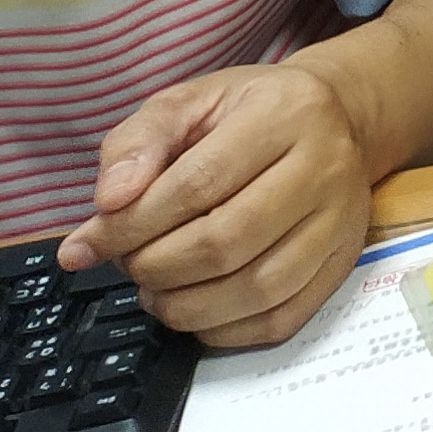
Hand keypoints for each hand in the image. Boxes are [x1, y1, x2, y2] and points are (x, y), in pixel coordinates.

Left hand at [61, 57, 379, 348]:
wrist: (334, 119)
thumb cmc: (248, 112)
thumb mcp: (188, 102)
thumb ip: (137, 143)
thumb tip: (107, 205)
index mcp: (287, 112)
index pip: (198, 184)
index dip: (131, 225)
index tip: (87, 245)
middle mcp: (326, 165)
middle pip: (227, 242)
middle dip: (155, 266)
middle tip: (128, 264)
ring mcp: (342, 219)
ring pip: (257, 288)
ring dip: (185, 305)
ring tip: (156, 289)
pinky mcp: (345, 261)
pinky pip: (280, 319)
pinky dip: (223, 329)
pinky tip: (196, 307)